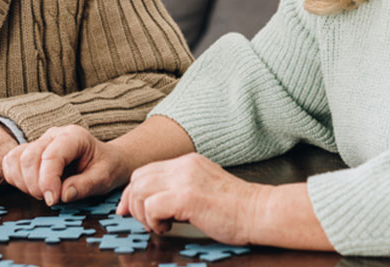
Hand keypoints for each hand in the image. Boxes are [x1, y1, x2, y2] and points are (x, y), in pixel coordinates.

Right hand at [2, 125, 131, 206]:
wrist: (106, 160)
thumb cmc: (106, 166)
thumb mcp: (104, 178)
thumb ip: (85, 186)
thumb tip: (63, 195)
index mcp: (73, 136)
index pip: (51, 155)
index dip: (48, 180)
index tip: (53, 200)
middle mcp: (53, 135)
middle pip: (29, 158)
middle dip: (35, 185)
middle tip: (51, 200)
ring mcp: (39, 142)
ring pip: (16, 160)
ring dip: (24, 183)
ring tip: (43, 193)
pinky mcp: (29, 152)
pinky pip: (10, 163)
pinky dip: (16, 179)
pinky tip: (32, 188)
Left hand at [117, 153, 264, 245]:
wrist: (260, 212)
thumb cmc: (236, 209)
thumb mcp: (203, 188)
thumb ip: (180, 189)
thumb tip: (152, 202)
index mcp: (188, 162)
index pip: (146, 171)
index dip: (133, 192)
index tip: (129, 210)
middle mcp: (184, 165)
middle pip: (138, 178)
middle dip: (133, 203)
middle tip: (145, 222)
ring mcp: (185, 179)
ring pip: (140, 190)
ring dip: (143, 213)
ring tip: (160, 226)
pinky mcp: (187, 197)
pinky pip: (151, 206)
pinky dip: (153, 221)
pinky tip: (168, 228)